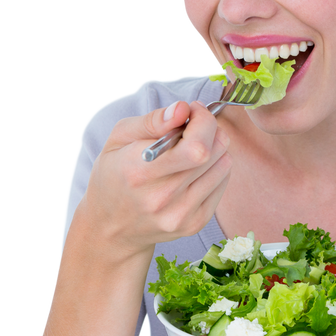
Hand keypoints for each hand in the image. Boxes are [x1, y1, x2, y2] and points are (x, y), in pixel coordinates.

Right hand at [80, 100, 231, 256]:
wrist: (111, 227)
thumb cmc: (114, 175)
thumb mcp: (119, 138)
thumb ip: (153, 120)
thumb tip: (184, 109)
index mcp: (139, 172)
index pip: (196, 147)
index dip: (203, 121)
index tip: (192, 111)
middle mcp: (162, 198)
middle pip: (213, 152)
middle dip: (210, 129)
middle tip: (193, 126)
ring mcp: (181, 214)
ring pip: (224, 165)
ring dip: (214, 147)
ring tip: (191, 148)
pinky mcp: (195, 224)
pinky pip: (223, 182)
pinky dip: (215, 167)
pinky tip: (193, 168)